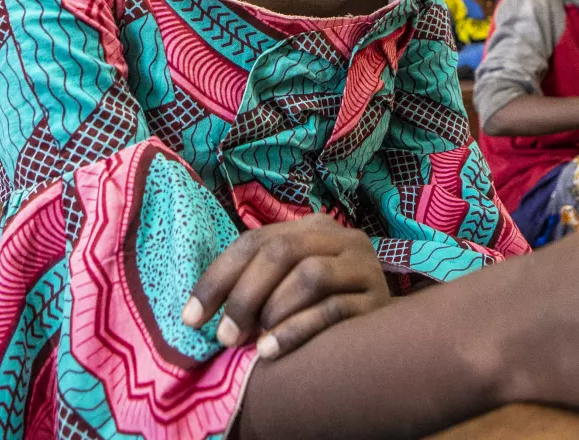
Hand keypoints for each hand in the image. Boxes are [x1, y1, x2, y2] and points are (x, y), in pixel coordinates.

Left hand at [183, 214, 389, 360]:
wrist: (388, 335)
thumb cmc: (325, 308)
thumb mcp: (290, 284)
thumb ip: (258, 281)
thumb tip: (200, 310)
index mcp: (313, 227)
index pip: (256, 240)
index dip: (218, 277)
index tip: (190, 318)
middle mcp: (342, 238)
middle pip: (282, 251)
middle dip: (244, 294)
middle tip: (223, 336)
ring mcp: (364, 267)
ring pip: (310, 275)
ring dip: (273, 310)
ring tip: (252, 342)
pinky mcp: (377, 301)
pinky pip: (332, 310)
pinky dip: (296, 330)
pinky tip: (271, 351)